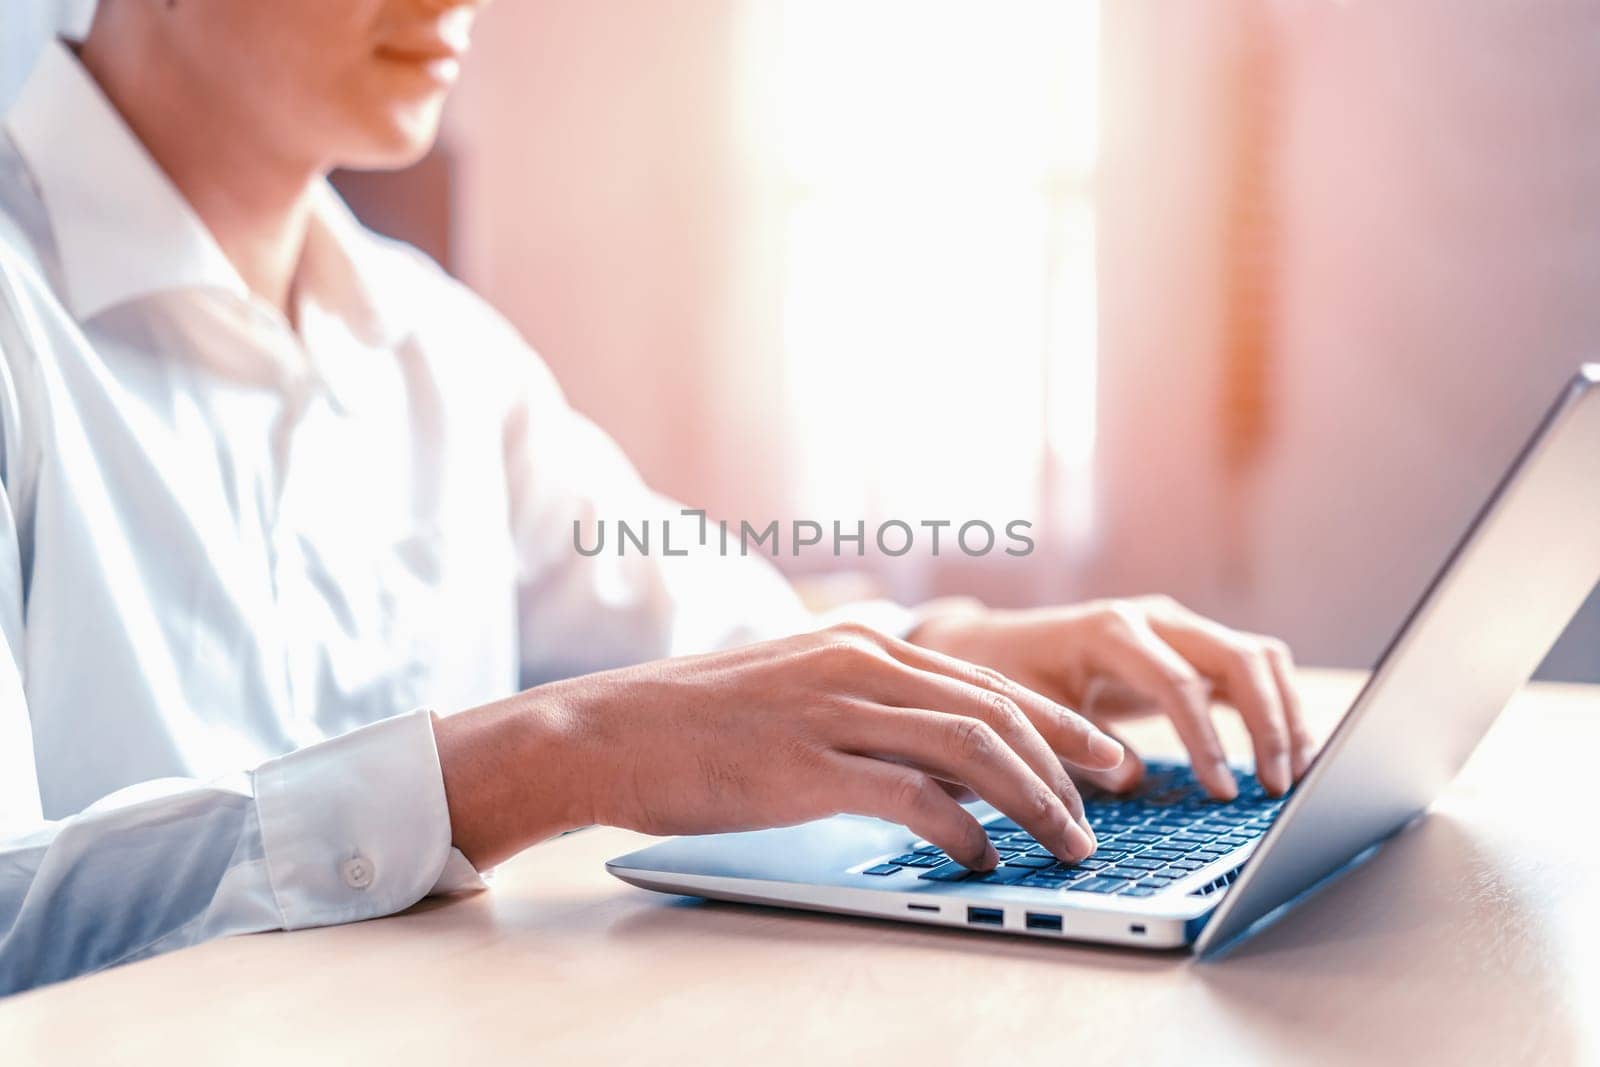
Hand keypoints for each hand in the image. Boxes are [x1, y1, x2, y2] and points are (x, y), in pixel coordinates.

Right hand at [433, 623, 1125, 869]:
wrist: (609, 729)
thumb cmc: (696, 721)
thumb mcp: (795, 692)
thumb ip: (866, 712)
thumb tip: (935, 761)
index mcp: (861, 646)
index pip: (986, 679)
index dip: (1056, 721)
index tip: (1102, 757)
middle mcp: (860, 665)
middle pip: (997, 707)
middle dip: (1068, 758)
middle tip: (1114, 799)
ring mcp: (835, 711)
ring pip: (972, 744)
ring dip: (1034, 797)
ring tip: (1068, 840)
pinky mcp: (807, 764)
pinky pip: (913, 795)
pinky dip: (962, 827)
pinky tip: (982, 856)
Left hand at [908, 596, 1314, 799]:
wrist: (998, 644)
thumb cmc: (1011, 678)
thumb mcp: (1031, 714)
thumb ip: (1078, 747)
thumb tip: (1134, 779)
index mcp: (1110, 631)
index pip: (1178, 682)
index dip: (1205, 740)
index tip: (1222, 793)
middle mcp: (1154, 619)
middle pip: (1236, 658)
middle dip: (1267, 724)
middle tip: (1277, 789)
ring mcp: (1179, 629)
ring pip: (1257, 657)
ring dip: (1286, 714)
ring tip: (1295, 776)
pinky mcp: (1193, 648)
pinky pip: (1253, 668)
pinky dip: (1279, 708)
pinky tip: (1289, 755)